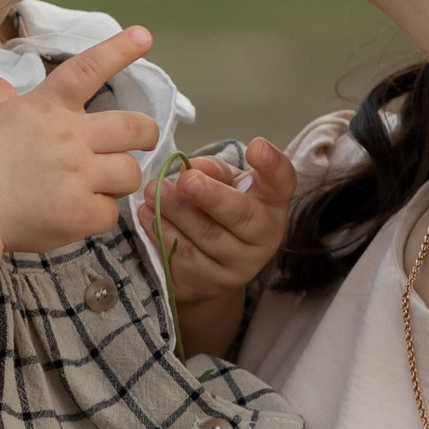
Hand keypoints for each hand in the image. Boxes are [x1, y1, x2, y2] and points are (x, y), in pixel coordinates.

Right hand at [0, 26, 159, 341]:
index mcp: (46, 108)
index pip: (88, 69)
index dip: (118, 50)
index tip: (143, 36)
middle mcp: (70, 136)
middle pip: (134, 127)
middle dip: (145, 134)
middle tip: (141, 142)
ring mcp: (77, 175)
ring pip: (130, 172)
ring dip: (120, 179)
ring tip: (102, 187)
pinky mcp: (79, 213)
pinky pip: (110, 213)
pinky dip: (98, 215)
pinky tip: (79, 215)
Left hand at [150, 135, 294, 358]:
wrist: (213, 267)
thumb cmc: (221, 212)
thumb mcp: (224, 185)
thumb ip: (213, 171)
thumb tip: (194, 168)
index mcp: (271, 204)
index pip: (282, 183)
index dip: (272, 165)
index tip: (257, 146)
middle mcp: (263, 238)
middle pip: (242, 217)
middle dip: (212, 197)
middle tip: (187, 180)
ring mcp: (237, 266)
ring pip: (207, 238)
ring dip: (177, 212)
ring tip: (153, 190)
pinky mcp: (208, 283)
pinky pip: (183, 257)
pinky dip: (161, 233)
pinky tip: (146, 214)